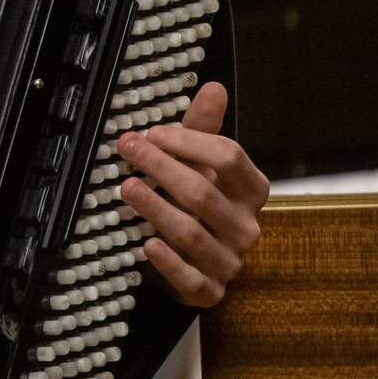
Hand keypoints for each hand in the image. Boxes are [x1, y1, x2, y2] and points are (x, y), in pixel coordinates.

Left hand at [118, 81, 269, 306]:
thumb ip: (203, 128)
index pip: (229, 157)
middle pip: (205, 192)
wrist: (193, 256)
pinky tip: (146, 244)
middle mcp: (246, 226)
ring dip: (157, 209)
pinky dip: (169, 263)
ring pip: (195, 234)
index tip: (152, 132)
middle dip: (162, 168)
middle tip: (128, 149)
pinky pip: (192, 279)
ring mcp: (230, 261)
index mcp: (251, 190)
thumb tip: (213, 87)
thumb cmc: (196, 200)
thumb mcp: (199, 163)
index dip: (188, 142)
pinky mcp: (210, 291)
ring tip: (127, 188)